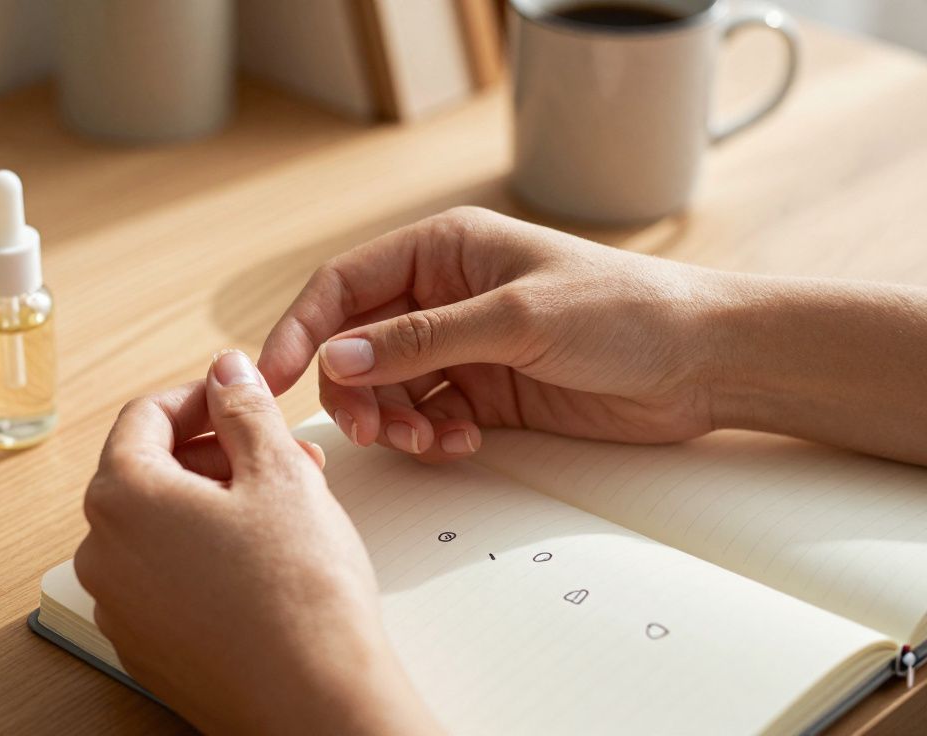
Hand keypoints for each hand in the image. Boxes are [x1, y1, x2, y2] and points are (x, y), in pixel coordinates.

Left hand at [75, 350, 438, 734]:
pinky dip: (205, 554)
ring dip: (216, 503)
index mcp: (123, 496)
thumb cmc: (300, 593)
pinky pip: (166, 577)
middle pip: (150, 471)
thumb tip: (225, 371)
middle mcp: (103, 552)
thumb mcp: (279, 472)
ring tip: (285, 509)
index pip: (145, 416)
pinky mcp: (146, 647)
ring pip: (161, 527)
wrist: (314, 705)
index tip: (241, 397)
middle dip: (217, 453)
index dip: (201, 396)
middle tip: (281, 455)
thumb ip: (244, 407)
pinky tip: (264, 563)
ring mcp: (121, 607)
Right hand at [258, 207, 721, 461]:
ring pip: (385, 389)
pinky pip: (426, 417)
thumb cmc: (623, 311)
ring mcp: (462, 347)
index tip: (270, 379)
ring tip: (429, 442)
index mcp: (443, 249)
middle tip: (374, 431)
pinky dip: (430, 437)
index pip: (343, 286)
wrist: (703, 362)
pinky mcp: (485, 392)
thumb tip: (335, 361)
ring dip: (392, 422)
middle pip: (355, 346)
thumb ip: (419, 341)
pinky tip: (462, 442)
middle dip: (354, 392)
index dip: (300, 330)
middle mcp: (442, 295)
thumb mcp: (514, 319)